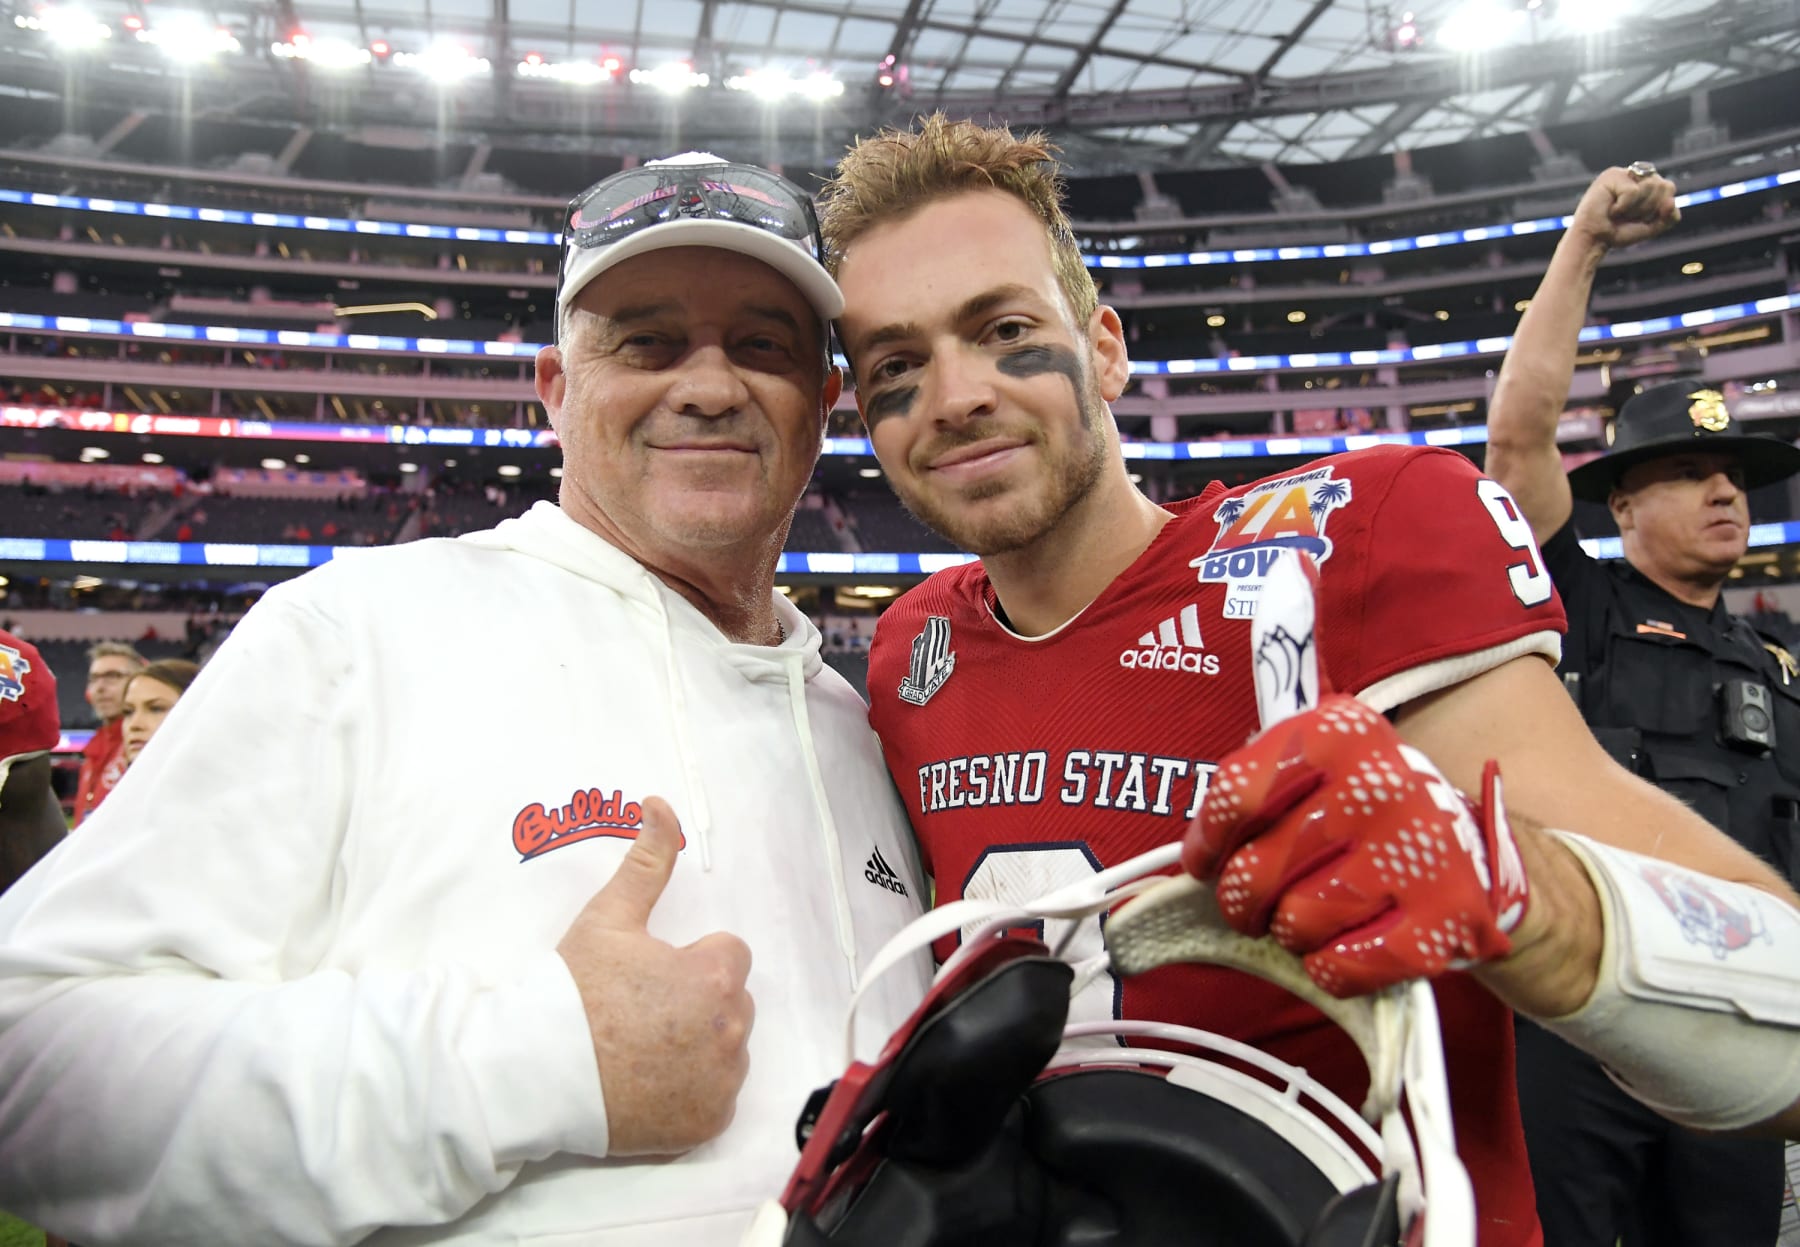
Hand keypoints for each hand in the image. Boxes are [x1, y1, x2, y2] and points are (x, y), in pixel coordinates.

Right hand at [556, 796, 754, 1154]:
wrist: (535, 1072)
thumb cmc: (573, 991)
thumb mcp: (610, 917)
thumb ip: (647, 861)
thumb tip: (660, 804)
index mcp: (715, 976)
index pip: (727, 956)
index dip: (687, 962)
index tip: (648, 978)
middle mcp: (731, 1029)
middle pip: (731, 1004)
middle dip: (697, 1004)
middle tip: (640, 1015)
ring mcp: (721, 1081)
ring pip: (726, 1050)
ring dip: (698, 1048)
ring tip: (641, 1051)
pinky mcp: (708, 1124)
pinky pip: (715, 1099)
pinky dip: (691, 1095)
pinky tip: (649, 1086)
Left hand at [1180, 552, 1530, 996]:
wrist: (1503, 866)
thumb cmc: (1385, 813)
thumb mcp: (1333, 748)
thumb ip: (1274, 708)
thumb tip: (1274, 594)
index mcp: (1340, 730)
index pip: (1229, 796)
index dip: (1205, 844)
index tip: (1205, 863)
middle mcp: (1382, 777)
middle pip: (1254, 873)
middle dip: (1250, 899)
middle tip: (1267, 900)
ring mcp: (1421, 849)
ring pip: (1295, 923)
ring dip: (1295, 934)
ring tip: (1319, 915)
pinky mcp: (1450, 918)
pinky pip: (1346, 965)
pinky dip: (1336, 968)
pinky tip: (1353, 948)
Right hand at [1569, 166, 1679, 253]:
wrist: (1594, 240)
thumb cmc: (1618, 232)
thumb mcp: (1652, 227)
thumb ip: (1670, 216)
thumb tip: (1671, 202)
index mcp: (1646, 181)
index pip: (1669, 188)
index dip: (1658, 208)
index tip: (1638, 218)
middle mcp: (1635, 174)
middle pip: (1664, 185)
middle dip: (1649, 208)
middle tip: (1628, 215)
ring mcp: (1623, 172)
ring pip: (1651, 186)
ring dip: (1636, 208)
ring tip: (1619, 212)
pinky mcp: (1611, 176)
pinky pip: (1633, 192)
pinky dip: (1624, 207)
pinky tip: (1611, 209)